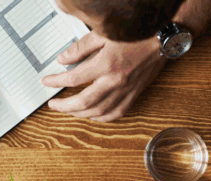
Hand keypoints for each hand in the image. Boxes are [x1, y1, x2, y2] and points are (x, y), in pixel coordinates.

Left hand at [42, 31, 164, 121]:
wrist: (164, 37)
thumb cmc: (136, 33)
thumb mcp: (104, 34)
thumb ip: (81, 48)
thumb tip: (63, 59)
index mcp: (107, 65)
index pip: (74, 78)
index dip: (56, 82)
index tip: (46, 82)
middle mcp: (116, 81)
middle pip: (83, 102)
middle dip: (64, 106)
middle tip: (52, 104)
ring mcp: (126, 90)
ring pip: (98, 111)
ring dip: (79, 114)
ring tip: (68, 110)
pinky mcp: (135, 93)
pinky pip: (116, 113)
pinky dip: (101, 118)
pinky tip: (91, 116)